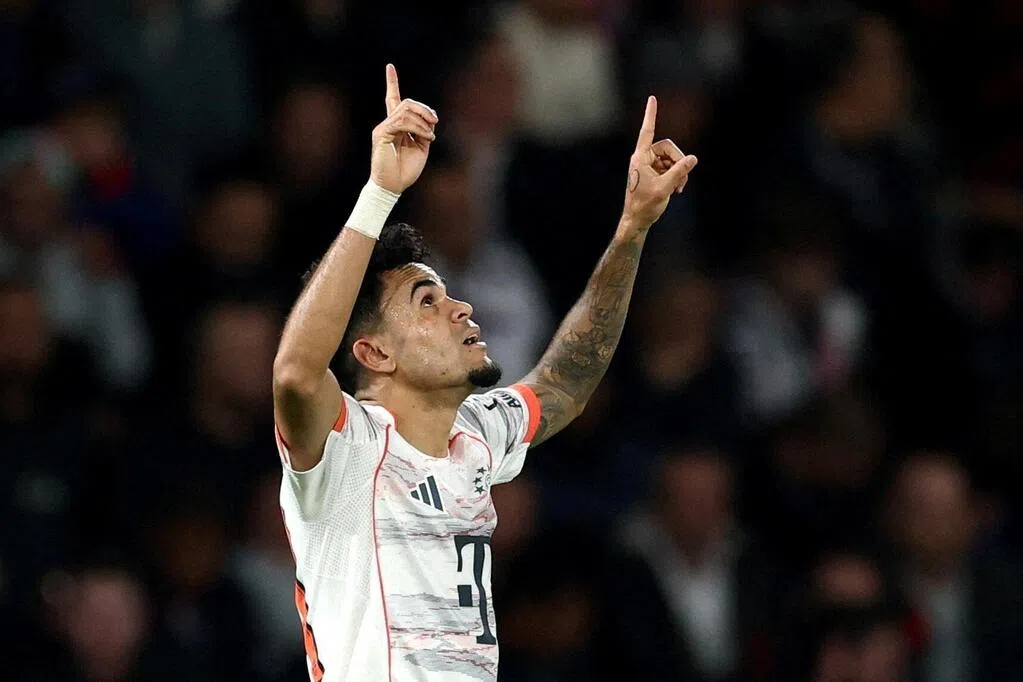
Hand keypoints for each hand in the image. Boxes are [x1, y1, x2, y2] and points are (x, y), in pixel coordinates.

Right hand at [370, 64, 437, 193]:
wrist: (393, 186)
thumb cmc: (406, 170)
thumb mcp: (421, 147)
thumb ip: (424, 130)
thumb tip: (429, 120)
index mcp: (397, 126)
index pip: (392, 100)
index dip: (391, 82)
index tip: (389, 66)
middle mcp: (388, 124)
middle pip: (406, 103)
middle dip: (424, 109)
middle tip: (435, 122)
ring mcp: (383, 128)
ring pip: (405, 110)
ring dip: (423, 120)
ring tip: (431, 134)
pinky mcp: (381, 134)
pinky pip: (401, 122)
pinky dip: (418, 127)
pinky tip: (427, 137)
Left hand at [620, 96, 697, 231]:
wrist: (636, 220)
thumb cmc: (645, 205)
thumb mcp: (665, 187)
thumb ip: (680, 171)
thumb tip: (693, 158)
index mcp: (640, 158)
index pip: (647, 132)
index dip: (651, 115)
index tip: (652, 99)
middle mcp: (643, 158)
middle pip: (668, 148)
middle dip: (678, 161)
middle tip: (684, 178)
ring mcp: (648, 166)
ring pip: (670, 158)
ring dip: (678, 170)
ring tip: (679, 187)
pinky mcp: (653, 173)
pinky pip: (669, 167)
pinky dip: (675, 175)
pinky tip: (677, 188)